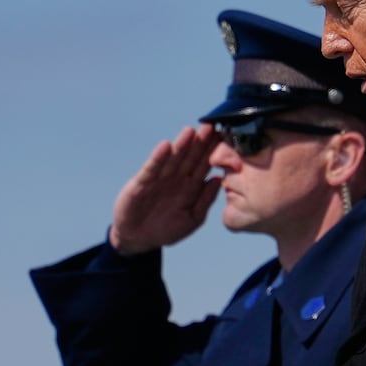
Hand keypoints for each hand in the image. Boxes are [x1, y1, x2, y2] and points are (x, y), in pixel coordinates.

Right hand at [109, 123, 221, 255]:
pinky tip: (166, 146)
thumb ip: (205, 200)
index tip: (227, 137)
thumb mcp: (192, 218)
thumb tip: (220, 180)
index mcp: (191, 185)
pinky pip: (152, 168)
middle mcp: (177, 178)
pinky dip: (158, 158)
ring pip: (173, 159)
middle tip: (212, 126)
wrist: (138, 239)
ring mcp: (159, 179)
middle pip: (191, 156)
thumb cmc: (167, 229)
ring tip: (190, 131)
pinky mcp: (141, 183)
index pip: (205, 164)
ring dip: (181, 145)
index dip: (215, 151)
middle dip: (201, 142)